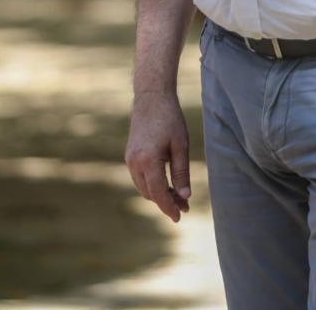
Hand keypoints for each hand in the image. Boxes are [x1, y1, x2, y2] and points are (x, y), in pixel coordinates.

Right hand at [125, 91, 191, 222]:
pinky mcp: (130, 156)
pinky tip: (167, 184)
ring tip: (179, 197)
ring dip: (159, 194)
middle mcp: (134, 162)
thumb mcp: (181, 146)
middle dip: (166, 202)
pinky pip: (140, 178)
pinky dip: (152, 185)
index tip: (180, 217)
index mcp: (148, 160)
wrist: (151, 97)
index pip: (158, 193)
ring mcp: (129, 159)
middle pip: (150, 193)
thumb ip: (181, 172)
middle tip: (185, 206)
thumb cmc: (170, 119)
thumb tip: (184, 196)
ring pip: (144, 187)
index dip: (169, 207)